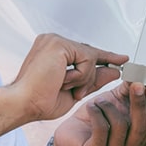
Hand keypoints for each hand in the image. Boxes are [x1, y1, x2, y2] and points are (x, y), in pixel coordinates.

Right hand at [10, 34, 127, 121]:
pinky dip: (80, 75)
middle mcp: (52, 42)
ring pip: (90, 57)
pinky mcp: (59, 44)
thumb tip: (114, 71)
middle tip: (71, 87)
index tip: (121, 59)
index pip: (83, 51)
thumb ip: (93, 79)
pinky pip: (87, 59)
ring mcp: (54, 40)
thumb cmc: (40, 101)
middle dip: (90, 75)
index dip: (103, 57)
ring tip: (62, 86)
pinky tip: (62, 80)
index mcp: (52, 51)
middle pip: (89, 54)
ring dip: (83, 78)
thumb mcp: (75, 90)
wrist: (24, 104)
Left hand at [53, 81, 145, 145]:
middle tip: (135, 86)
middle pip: (141, 128)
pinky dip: (97, 113)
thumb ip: (127, 92)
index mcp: (135, 139)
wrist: (68, 135)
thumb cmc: (91, 121)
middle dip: (139, 104)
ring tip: (99, 100)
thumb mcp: (113, 102)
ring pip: (121, 126)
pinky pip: (102, 129)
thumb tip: (139, 78)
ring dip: (110, 107)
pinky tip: (92, 106)